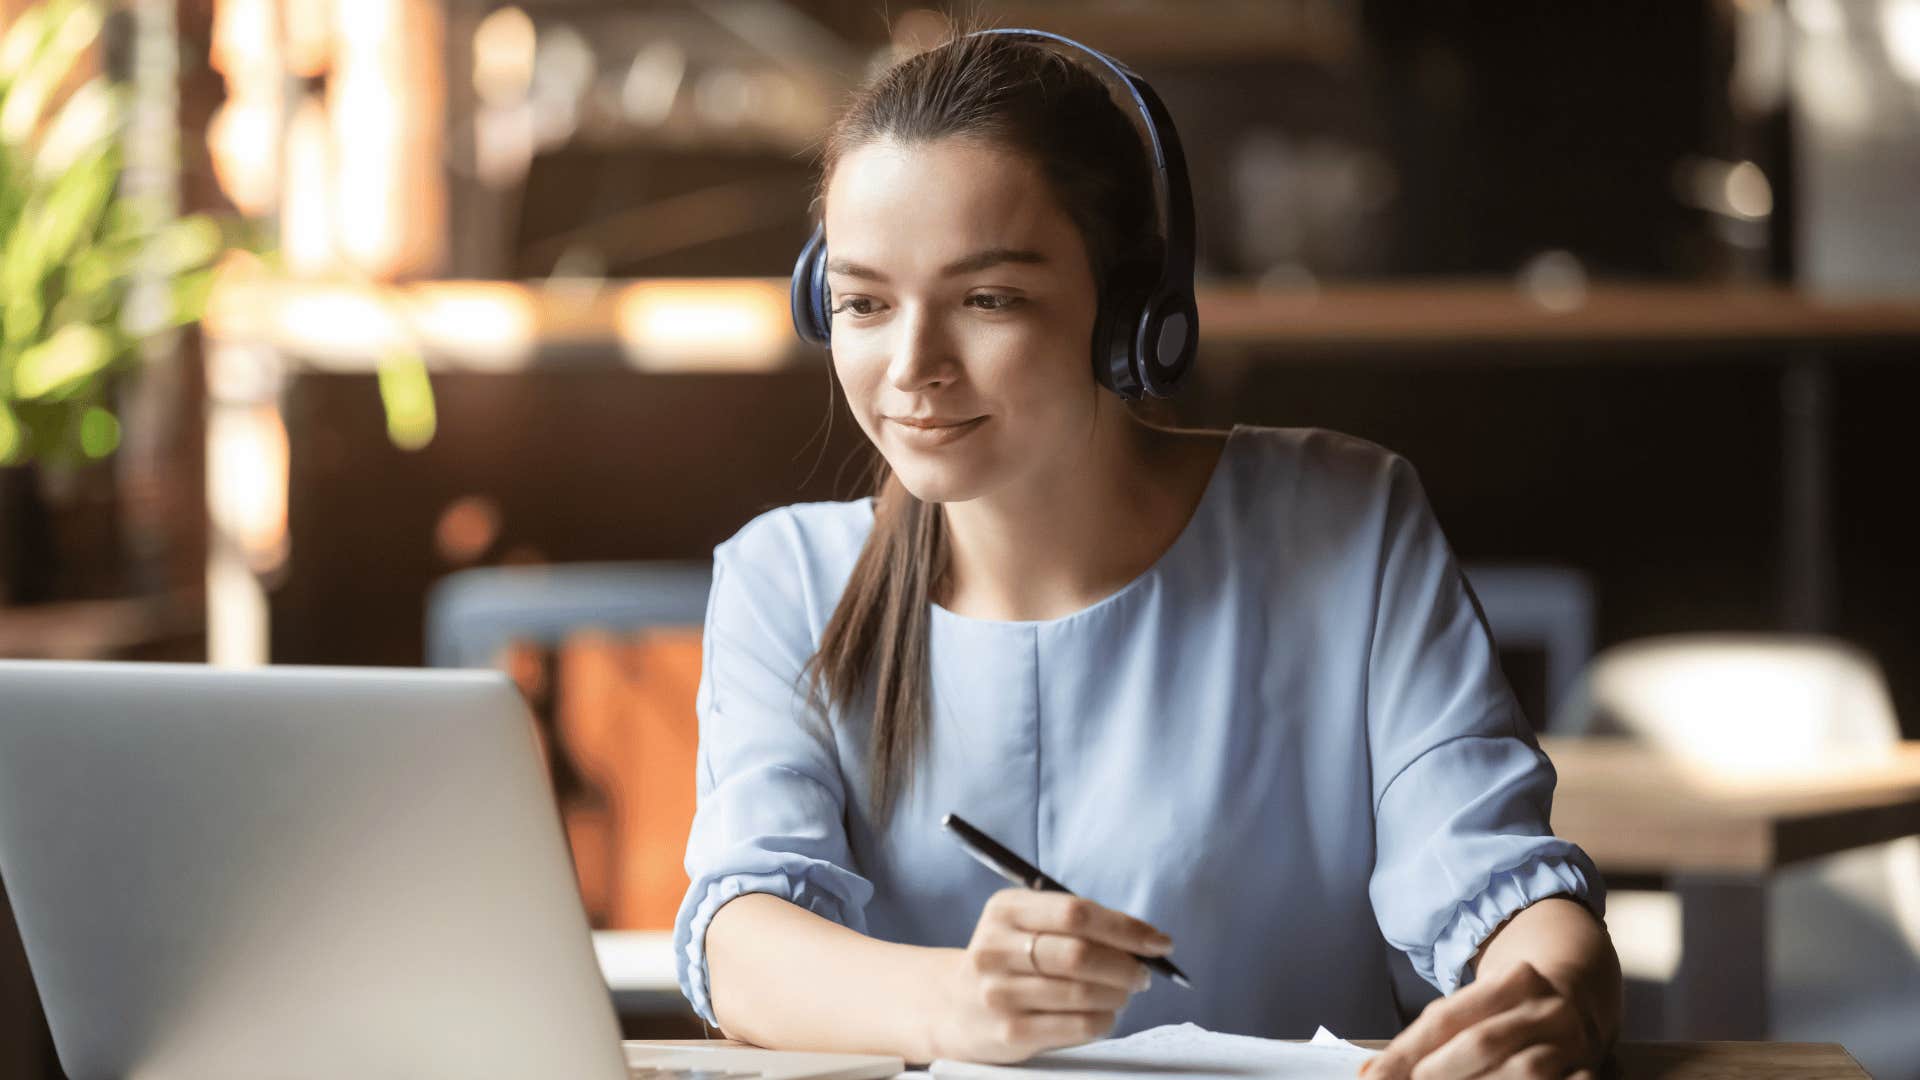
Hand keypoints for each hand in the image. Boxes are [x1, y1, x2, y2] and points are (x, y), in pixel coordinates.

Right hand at [928, 887, 1174, 1063]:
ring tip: (1124, 993)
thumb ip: (1076, 924)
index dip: (1125, 927)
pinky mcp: (1009, 1031)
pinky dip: (1104, 1021)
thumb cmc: (1008, 959)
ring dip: (1118, 995)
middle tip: (1143, 973)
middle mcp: (996, 948)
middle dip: (1126, 965)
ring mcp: (999, 993)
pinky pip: (1076, 1026)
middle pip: (1080, 954)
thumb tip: (1146, 939)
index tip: (1158, 942)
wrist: (953, 1006)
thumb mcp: (1025, 924)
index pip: (1076, 912)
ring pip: (1083, 993)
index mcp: (1005, 910)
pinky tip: (1105, 1015)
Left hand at [1360, 961, 1602, 1079]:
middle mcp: (1547, 1009)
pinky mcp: (1589, 1074)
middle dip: (1441, 1072)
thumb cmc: (1508, 1011)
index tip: (1376, 1079)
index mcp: (1514, 981)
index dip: (1408, 1052)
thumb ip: (1423, 1041)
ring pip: (1523, 1072)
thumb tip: (1370, 1075)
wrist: (1580, 1001)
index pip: (1447, 1018)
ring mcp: (1573, 1043)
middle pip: (1483, 1043)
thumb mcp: (1471, 1008)